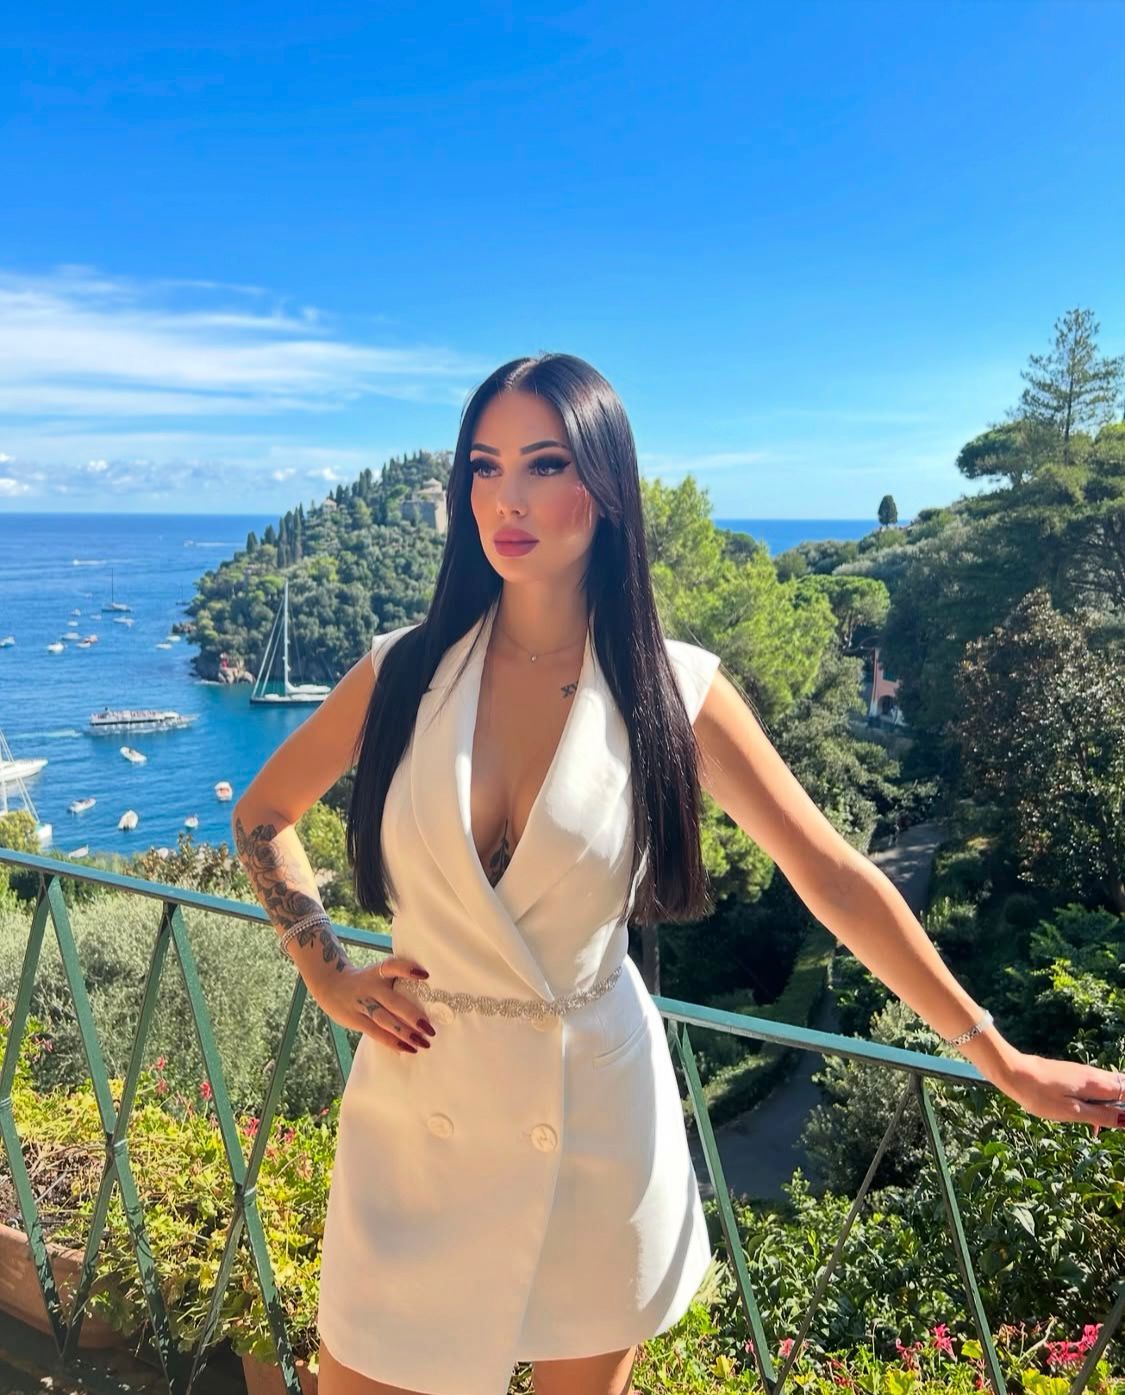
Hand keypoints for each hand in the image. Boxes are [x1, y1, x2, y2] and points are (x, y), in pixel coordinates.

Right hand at [307, 957, 436, 1054]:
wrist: (329, 983)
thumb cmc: (365, 980)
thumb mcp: (376, 973)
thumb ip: (395, 981)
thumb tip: (427, 994)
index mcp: (377, 972)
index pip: (392, 966)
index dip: (407, 969)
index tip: (426, 975)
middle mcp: (370, 987)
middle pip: (393, 1002)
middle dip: (413, 1016)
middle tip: (431, 1029)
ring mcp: (361, 1004)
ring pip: (384, 1020)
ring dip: (405, 1033)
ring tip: (424, 1042)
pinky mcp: (355, 1020)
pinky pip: (375, 1032)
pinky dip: (392, 1041)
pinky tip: (408, 1048)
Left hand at [1001, 1052, 1124, 1138]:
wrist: (1014, 1073)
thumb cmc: (1041, 1095)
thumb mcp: (1072, 1112)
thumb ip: (1102, 1115)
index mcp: (1099, 1085)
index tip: (1119, 1122)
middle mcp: (1096, 1075)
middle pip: (1123, 1088)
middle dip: (1121, 1107)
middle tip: (1112, 1124)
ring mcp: (1085, 1073)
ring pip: (1112, 1088)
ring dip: (1113, 1107)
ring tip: (1101, 1127)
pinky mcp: (1075, 1074)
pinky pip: (1098, 1088)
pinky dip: (1100, 1104)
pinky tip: (1091, 1122)